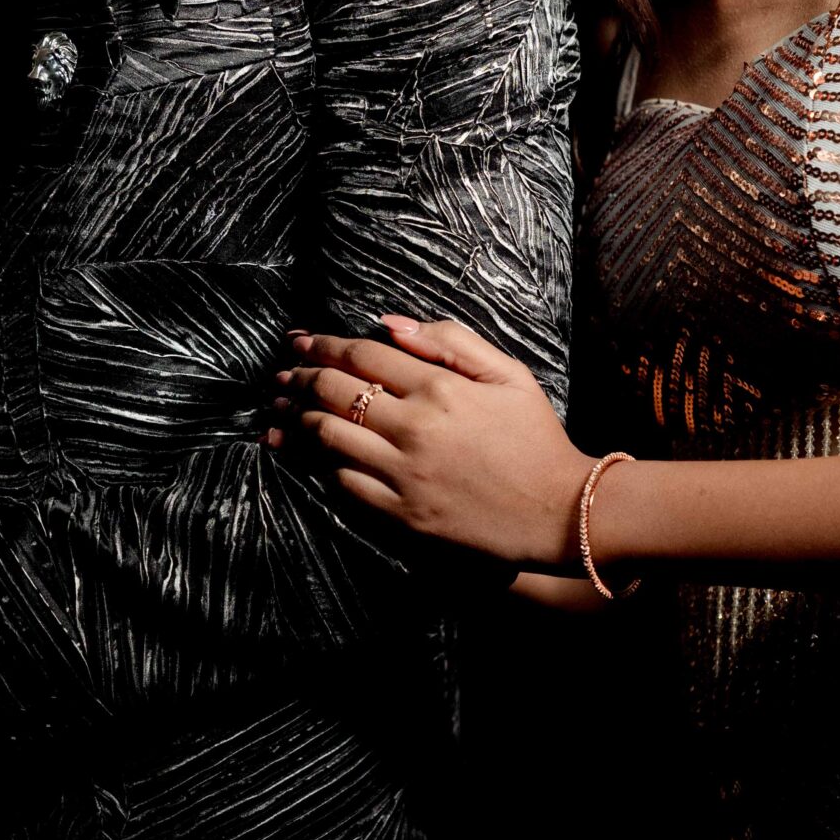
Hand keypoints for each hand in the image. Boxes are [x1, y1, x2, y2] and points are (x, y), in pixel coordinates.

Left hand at [274, 316, 590, 565]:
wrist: (559, 513)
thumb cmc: (535, 438)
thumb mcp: (508, 373)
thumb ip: (450, 341)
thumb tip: (390, 323)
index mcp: (439, 388)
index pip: (362, 355)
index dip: (323, 344)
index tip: (300, 341)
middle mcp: (415, 428)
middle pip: (335, 392)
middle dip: (300, 378)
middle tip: (282, 375)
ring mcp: (404, 475)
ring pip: (328, 438)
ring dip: (297, 420)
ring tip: (280, 412)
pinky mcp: (402, 516)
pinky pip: (343, 486)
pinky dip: (319, 466)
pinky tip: (307, 456)